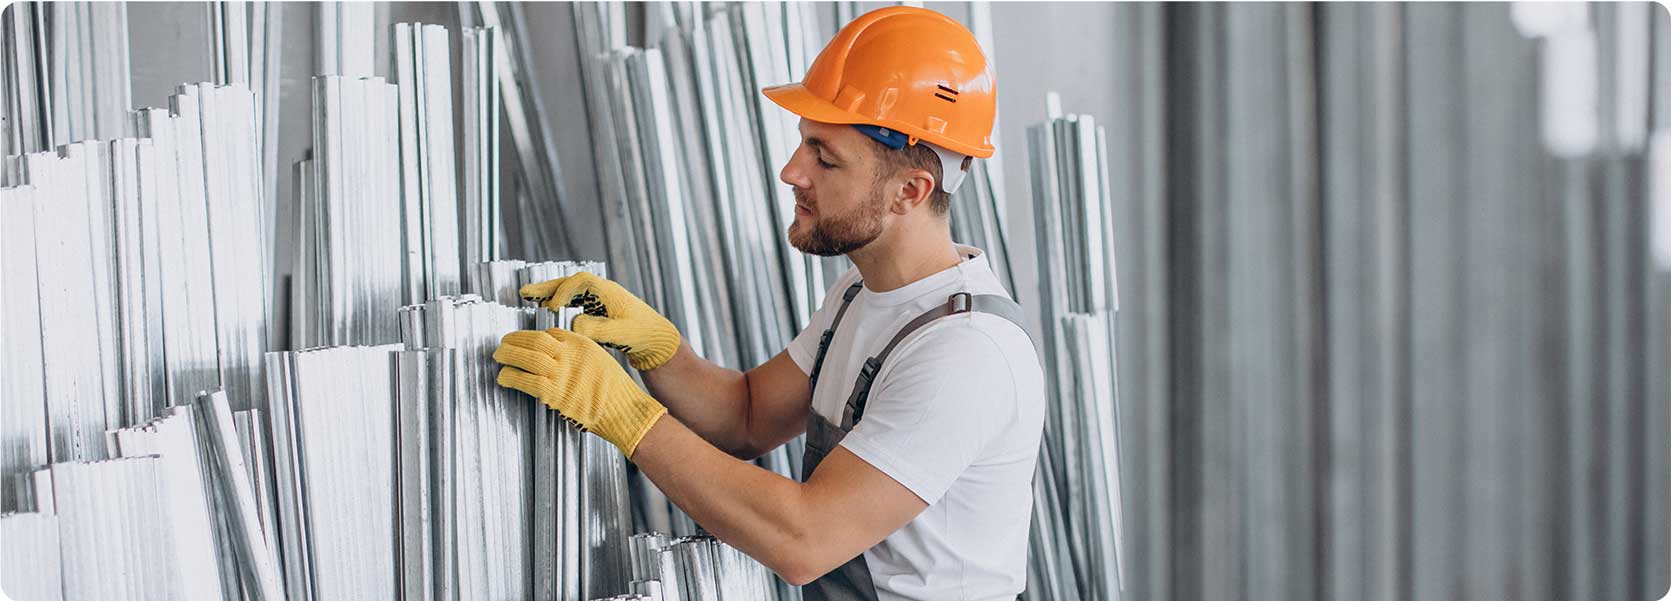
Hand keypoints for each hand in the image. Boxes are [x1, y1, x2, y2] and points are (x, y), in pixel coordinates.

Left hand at [494, 328, 667, 457]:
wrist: (624, 411)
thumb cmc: (616, 392)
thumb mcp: (600, 361)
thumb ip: (579, 356)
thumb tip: (558, 357)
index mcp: (582, 344)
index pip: (550, 333)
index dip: (532, 336)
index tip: (523, 341)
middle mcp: (570, 355)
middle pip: (534, 340)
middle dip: (514, 340)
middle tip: (503, 343)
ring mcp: (561, 373)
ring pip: (525, 356)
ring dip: (507, 356)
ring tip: (498, 357)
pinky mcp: (554, 393)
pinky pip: (524, 380)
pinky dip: (510, 377)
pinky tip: (504, 378)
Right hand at [519, 272, 680, 370]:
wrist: (657, 339)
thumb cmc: (643, 335)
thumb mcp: (621, 334)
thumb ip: (597, 329)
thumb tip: (573, 324)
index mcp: (608, 292)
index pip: (579, 283)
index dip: (562, 292)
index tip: (551, 308)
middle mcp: (602, 291)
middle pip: (570, 282)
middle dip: (547, 287)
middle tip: (525, 293)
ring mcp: (600, 299)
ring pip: (570, 291)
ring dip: (550, 293)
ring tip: (529, 298)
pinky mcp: (599, 309)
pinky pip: (574, 301)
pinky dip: (560, 302)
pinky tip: (548, 310)